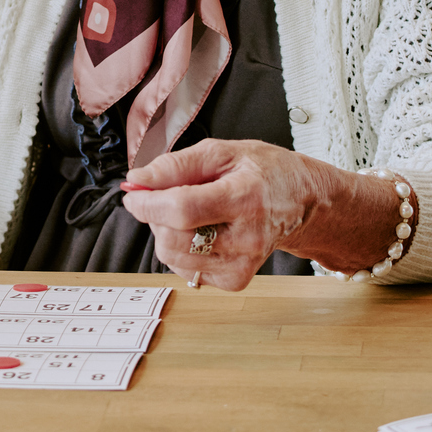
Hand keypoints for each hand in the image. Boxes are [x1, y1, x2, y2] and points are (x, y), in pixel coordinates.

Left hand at [120, 139, 406, 288]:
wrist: (299, 202)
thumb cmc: (262, 172)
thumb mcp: (221, 151)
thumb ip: (175, 165)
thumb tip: (137, 180)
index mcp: (244, 198)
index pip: (183, 209)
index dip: (148, 202)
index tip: (132, 192)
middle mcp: (246, 239)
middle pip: (174, 238)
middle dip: (154, 214)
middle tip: (164, 193)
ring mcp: (242, 265)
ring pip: (174, 256)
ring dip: (165, 231)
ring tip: (188, 210)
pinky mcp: (236, 280)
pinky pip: (185, 268)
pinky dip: (180, 248)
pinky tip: (199, 230)